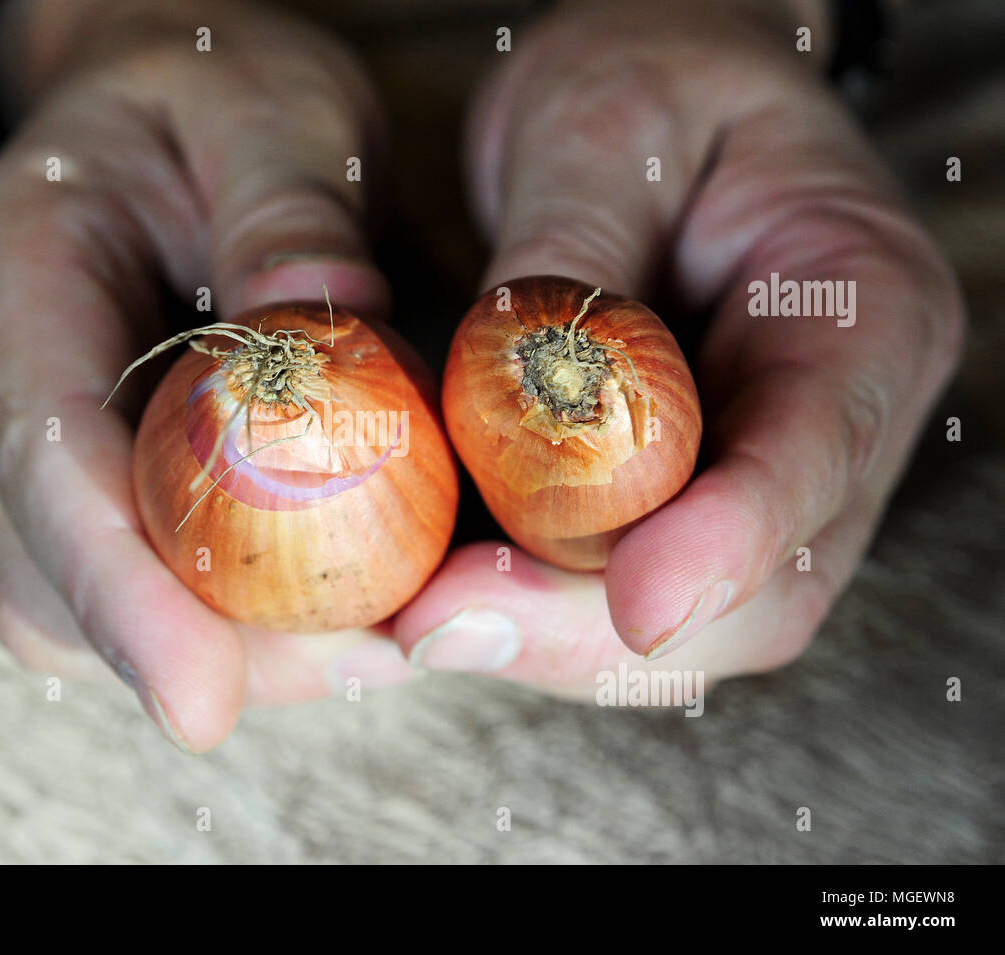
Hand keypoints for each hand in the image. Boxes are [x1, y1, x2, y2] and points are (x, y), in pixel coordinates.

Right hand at [0, 0, 412, 751]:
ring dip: (219, 648)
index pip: (45, 456)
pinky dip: (227, 618)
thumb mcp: (271, 108)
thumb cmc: (215, 89)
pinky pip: (132, 583)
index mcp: (14, 267)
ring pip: (77, 607)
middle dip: (191, 645)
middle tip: (364, 658)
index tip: (202, 706)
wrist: (165, 97)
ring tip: (368, 635)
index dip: (119, 595)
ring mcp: (27, 436)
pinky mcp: (83, 474)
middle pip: (49, 574)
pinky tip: (331, 596)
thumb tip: (323, 333)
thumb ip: (290, 209)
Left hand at [392, 0, 964, 693]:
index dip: (732, 545)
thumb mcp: (605, 126)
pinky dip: (534, 611)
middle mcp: (836, 421)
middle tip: (444, 620)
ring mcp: (765, 478)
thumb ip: (573, 259)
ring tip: (422, 613)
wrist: (652, 101)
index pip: (818, 455)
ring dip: (553, 638)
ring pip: (691, 623)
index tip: (634, 605)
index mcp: (865, 307)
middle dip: (600, 626)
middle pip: (761, 589)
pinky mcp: (685, 504)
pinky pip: (623, 593)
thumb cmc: (651, 81)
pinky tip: (440, 591)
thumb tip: (511, 395)